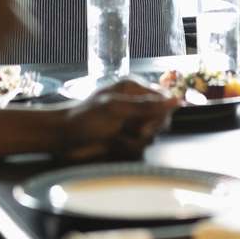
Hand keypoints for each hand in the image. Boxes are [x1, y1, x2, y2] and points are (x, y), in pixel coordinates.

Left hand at [56, 79, 179, 160]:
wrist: (63, 138)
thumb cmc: (86, 118)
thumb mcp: (116, 109)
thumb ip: (147, 106)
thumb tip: (175, 100)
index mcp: (133, 89)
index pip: (164, 100)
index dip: (161, 113)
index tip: (149, 122)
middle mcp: (134, 105)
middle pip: (160, 119)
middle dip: (149, 129)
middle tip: (135, 132)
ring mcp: (129, 123)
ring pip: (151, 136)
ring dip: (136, 141)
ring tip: (119, 138)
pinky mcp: (124, 140)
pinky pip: (139, 147)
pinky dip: (129, 149)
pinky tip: (115, 145)